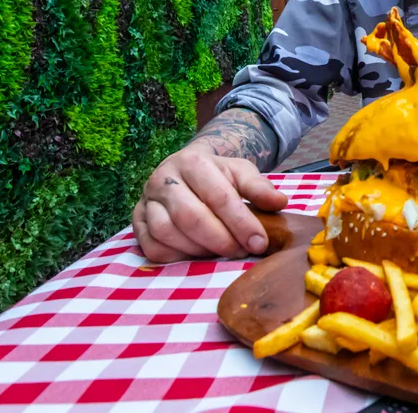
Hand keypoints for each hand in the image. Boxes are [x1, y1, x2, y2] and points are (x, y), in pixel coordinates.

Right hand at [132, 142, 287, 262]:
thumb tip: (280, 202)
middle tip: (240, 252)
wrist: (187, 169)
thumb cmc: (217, 175)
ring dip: (197, 250)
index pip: (218, 196)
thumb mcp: (241, 173)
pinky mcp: (136, 220)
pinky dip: (174, 256)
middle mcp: (163, 178)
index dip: (241, 223)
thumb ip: (259, 187)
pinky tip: (195, 255)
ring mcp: (146, 199)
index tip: (259, 243)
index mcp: (192, 162)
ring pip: (166, 232)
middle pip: (190, 217)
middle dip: (220, 240)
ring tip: (219, 253)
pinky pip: (150, 246)